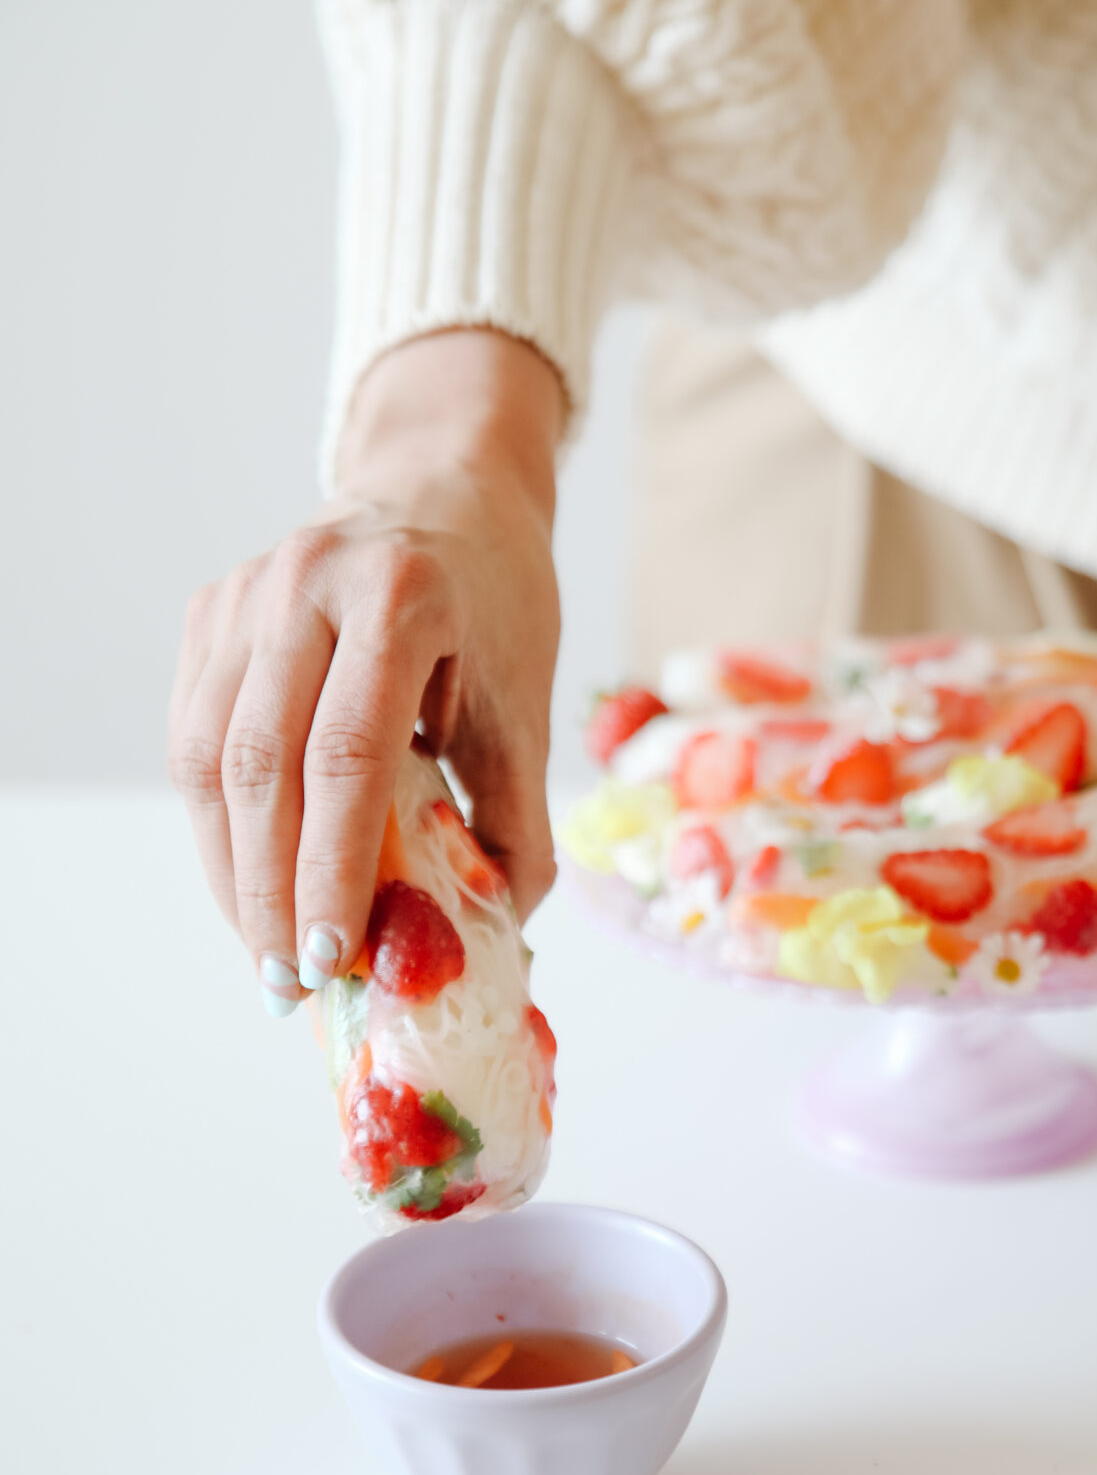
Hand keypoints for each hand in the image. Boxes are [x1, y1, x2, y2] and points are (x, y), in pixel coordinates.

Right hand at [168, 330, 563, 1013]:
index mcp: (400, 595)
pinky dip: (216, 823)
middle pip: (260, 766)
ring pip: (206, 758)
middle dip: (270, 891)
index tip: (335, 957)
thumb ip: (514, 823)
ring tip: (266, 951)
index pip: (346, 755)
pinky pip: (193, 735)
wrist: (447, 492)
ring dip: (231, 870)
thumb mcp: (525, 706)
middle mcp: (307, 581)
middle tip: (292, 982)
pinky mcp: (211, 609)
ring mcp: (246, 590)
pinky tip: (250, 881)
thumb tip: (497, 937)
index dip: (331, 868)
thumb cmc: (495, 606)